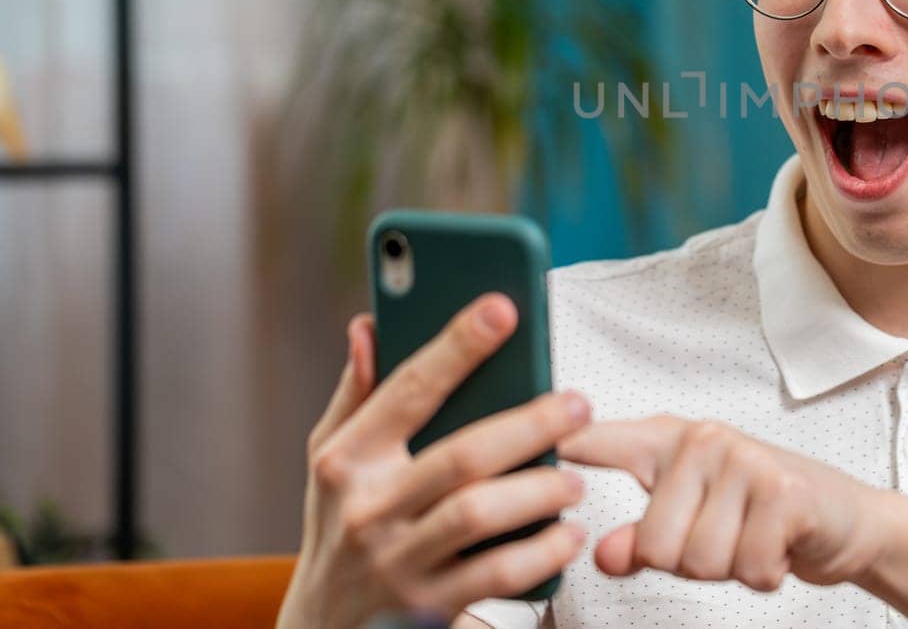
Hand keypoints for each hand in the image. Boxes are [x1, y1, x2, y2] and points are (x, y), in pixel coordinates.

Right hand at [277, 295, 592, 628]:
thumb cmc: (340, 523)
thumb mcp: (329, 459)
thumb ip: (357, 392)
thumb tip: (368, 325)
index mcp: (346, 459)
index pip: (408, 390)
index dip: (457, 346)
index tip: (503, 309)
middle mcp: (367, 509)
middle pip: (461, 455)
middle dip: (529, 425)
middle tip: (577, 405)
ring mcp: (396, 562)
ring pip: (480, 515)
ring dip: (540, 491)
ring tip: (575, 478)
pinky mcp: (425, 608)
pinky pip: (495, 576)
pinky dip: (541, 553)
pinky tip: (567, 534)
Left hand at [557, 416, 905, 593]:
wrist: (845, 517)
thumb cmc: (759, 515)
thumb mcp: (692, 522)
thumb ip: (641, 536)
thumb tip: (605, 554)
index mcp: (669, 442)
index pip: (599, 439)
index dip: (560, 443)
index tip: (527, 439)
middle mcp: (703, 440)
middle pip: (654, 545)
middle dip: (688, 564)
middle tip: (724, 538)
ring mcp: (745, 461)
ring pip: (699, 562)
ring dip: (730, 569)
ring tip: (751, 538)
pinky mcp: (783, 491)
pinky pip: (747, 568)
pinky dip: (765, 574)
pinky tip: (778, 545)